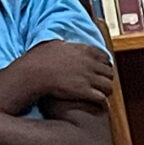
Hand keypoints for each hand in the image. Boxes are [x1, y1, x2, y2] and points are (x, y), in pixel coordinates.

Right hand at [0, 39, 117, 107]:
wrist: (33, 72)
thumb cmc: (39, 58)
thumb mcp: (55, 44)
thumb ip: (65, 45)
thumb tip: (64, 43)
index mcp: (84, 51)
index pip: (105, 57)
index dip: (105, 65)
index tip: (101, 70)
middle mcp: (89, 63)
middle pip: (110, 72)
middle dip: (107, 79)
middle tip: (101, 84)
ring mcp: (88, 77)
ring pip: (109, 85)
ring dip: (106, 91)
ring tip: (101, 94)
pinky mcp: (84, 90)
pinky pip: (102, 97)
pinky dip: (101, 100)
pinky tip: (96, 101)